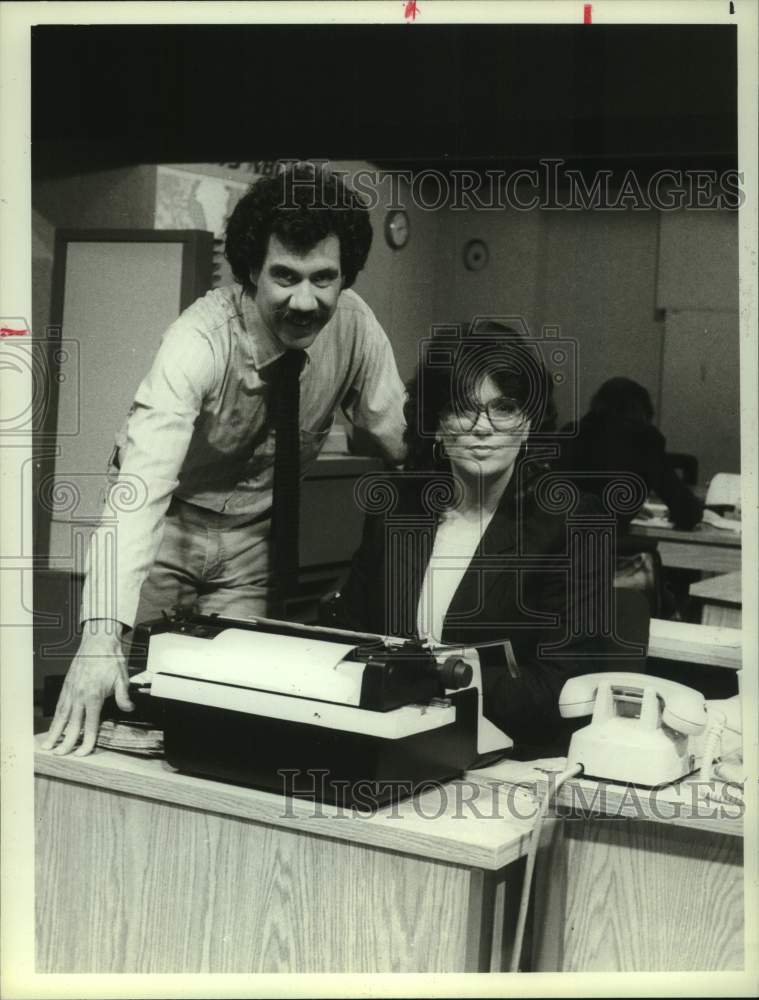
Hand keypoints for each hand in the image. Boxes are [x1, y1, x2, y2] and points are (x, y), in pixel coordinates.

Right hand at [40, 620, 133, 755]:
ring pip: (61, 716)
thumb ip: (123, 696)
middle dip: (66, 742)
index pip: (90, 724)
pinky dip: (55, 717)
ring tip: (48, 746)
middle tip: (61, 755)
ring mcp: (71, 690)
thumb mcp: (123, 677)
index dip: (87, 740)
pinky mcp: (67, 685)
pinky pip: (59, 705)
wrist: (98, 641)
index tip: (82, 753)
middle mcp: (79, 695)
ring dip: (55, 732)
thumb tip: (129, 709)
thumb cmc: (111, 658)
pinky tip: (54, 725)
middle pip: (72, 724)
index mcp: (94, 696)